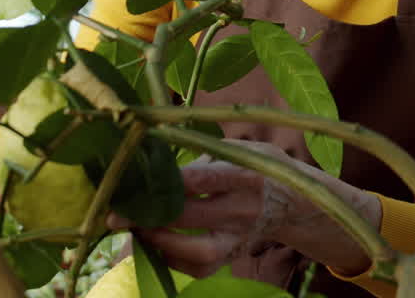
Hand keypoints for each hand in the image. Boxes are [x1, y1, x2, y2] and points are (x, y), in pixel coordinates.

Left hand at [108, 140, 380, 282]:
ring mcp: (238, 237)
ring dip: (159, 242)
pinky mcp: (233, 256)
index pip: (205, 177)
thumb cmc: (260, 167)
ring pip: (196, 251)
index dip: (169, 181)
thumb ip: (206, 152)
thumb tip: (158, 150)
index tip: (137, 181)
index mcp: (246, 173)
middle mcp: (243, 209)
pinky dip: (171, 258)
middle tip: (116, 214)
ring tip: (134, 230)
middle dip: (149, 217)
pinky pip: (198, 267)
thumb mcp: (242, 148)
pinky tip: (153, 242)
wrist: (298, 202)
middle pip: (191, 217)